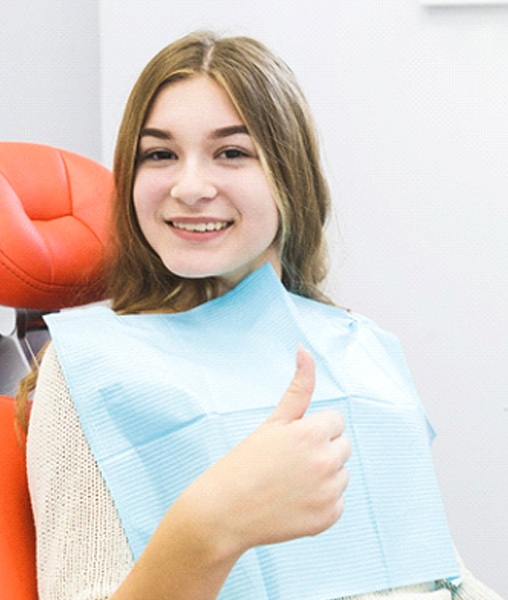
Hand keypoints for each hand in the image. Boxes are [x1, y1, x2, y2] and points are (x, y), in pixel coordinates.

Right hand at [179, 346, 350, 557]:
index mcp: (313, 433)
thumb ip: (298, 386)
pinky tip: (294, 502)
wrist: (223, 513)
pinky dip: (321, 501)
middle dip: (322, 449)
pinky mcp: (329, 518)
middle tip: (289, 461)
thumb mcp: (273, 421)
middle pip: (343, 446)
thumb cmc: (245, 462)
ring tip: (290, 482)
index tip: (291, 441)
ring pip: (342, 473)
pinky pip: (337, 501)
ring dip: (324, 475)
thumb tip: (305, 348)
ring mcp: (329, 492)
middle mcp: (326, 462)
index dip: (312, 429)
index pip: (335, 421)